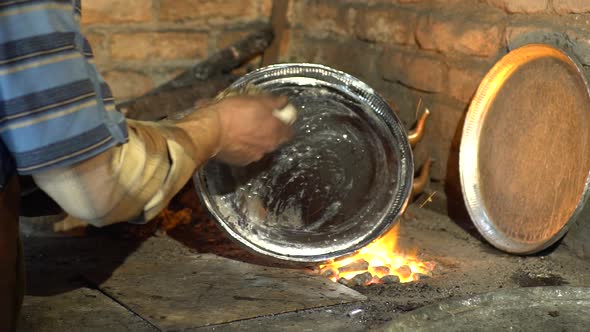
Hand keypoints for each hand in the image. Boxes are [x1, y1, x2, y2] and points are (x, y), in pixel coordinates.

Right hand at [177, 95, 293, 165]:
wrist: (211, 131)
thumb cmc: (234, 112)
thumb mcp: (255, 100)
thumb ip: (274, 102)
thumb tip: (284, 101)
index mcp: (275, 131)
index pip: (290, 131)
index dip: (284, 124)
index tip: (277, 118)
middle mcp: (269, 146)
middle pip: (275, 140)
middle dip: (269, 133)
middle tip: (258, 123)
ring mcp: (255, 156)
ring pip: (260, 147)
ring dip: (255, 140)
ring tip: (243, 131)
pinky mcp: (241, 161)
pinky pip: (247, 153)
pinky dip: (243, 147)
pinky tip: (234, 140)